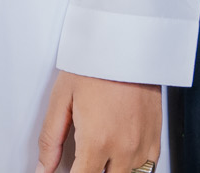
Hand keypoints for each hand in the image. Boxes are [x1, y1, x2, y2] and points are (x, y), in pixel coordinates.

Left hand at [34, 72, 160, 172]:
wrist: (127, 41)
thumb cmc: (96, 63)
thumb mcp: (62, 99)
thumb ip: (50, 140)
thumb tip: (43, 168)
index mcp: (97, 140)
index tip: (67, 171)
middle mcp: (123, 147)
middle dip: (90, 171)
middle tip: (83, 160)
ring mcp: (142, 143)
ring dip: (111, 170)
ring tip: (100, 156)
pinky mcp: (156, 136)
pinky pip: (147, 167)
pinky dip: (133, 167)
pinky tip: (120, 156)